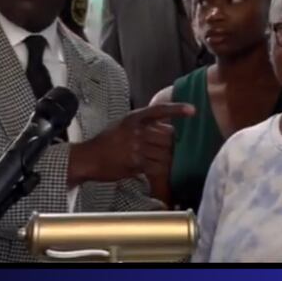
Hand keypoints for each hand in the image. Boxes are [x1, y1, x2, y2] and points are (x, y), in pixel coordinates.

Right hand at [68, 103, 194, 184]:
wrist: (88, 158)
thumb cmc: (106, 143)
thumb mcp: (122, 126)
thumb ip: (143, 125)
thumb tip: (167, 127)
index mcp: (133, 118)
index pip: (160, 110)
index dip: (177, 110)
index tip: (193, 110)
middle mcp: (136, 130)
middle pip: (167, 136)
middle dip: (171, 144)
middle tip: (170, 150)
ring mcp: (136, 147)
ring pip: (164, 152)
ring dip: (166, 159)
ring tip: (160, 161)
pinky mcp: (135, 163)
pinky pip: (156, 166)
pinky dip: (160, 169)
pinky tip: (156, 171)